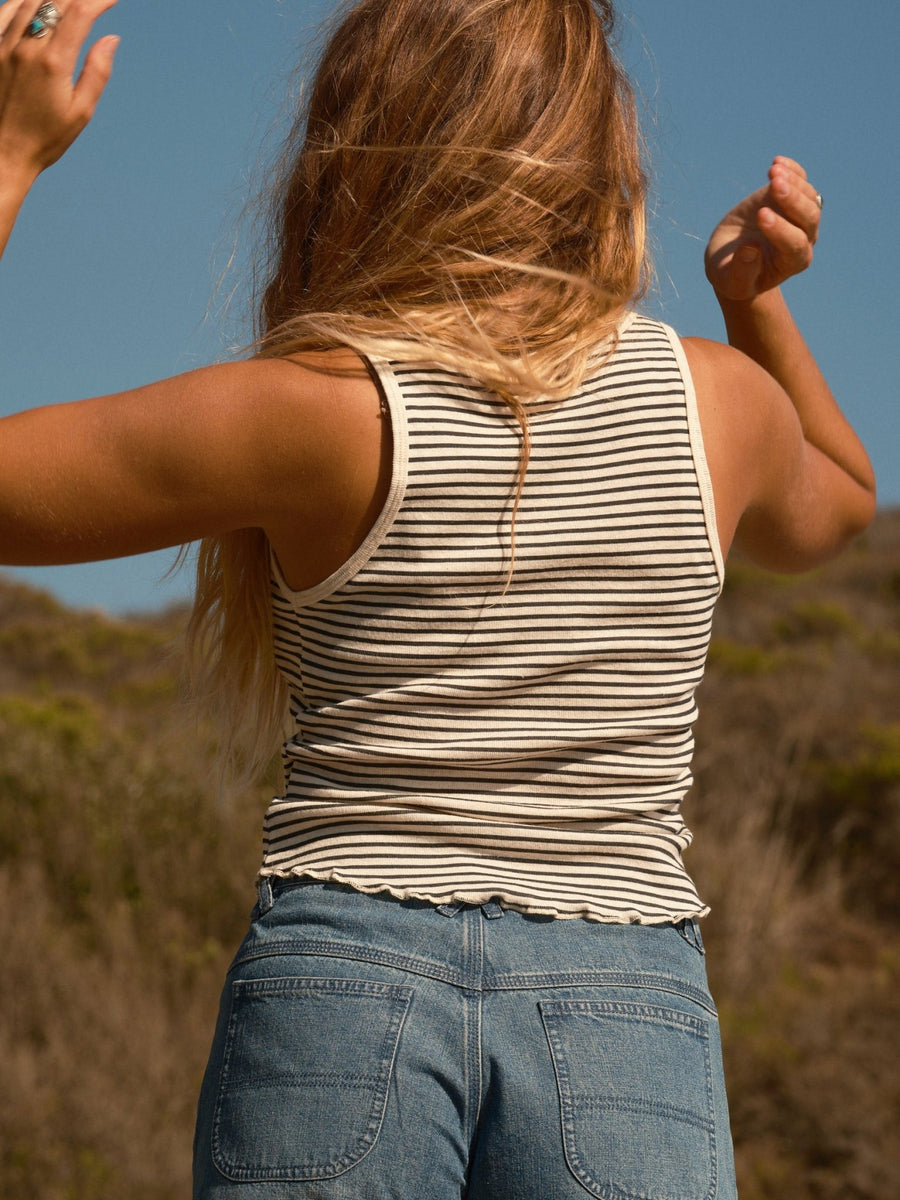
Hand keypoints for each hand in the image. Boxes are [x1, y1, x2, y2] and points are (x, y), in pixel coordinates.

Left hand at [0, 0, 118, 183]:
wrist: (2, 153)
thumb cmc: (46, 138)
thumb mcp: (80, 112)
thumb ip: (97, 71)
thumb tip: (111, 38)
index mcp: (53, 63)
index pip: (80, 14)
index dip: (98, 1)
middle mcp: (26, 47)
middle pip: (55, 1)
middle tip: (92, 2)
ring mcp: (4, 45)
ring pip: (29, 0)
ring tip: (69, 1)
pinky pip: (5, 10)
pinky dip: (23, 1)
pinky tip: (36, 2)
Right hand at [704, 157, 822, 303]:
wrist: (730, 260)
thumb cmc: (731, 274)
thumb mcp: (732, 281)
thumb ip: (742, 270)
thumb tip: (750, 249)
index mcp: (792, 262)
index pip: (795, 244)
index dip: (781, 229)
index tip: (761, 215)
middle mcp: (803, 238)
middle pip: (809, 217)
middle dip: (793, 200)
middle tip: (774, 184)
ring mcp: (798, 216)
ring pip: (808, 196)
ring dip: (792, 181)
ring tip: (773, 170)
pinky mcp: (788, 198)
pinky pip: (799, 180)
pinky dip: (792, 170)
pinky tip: (777, 162)